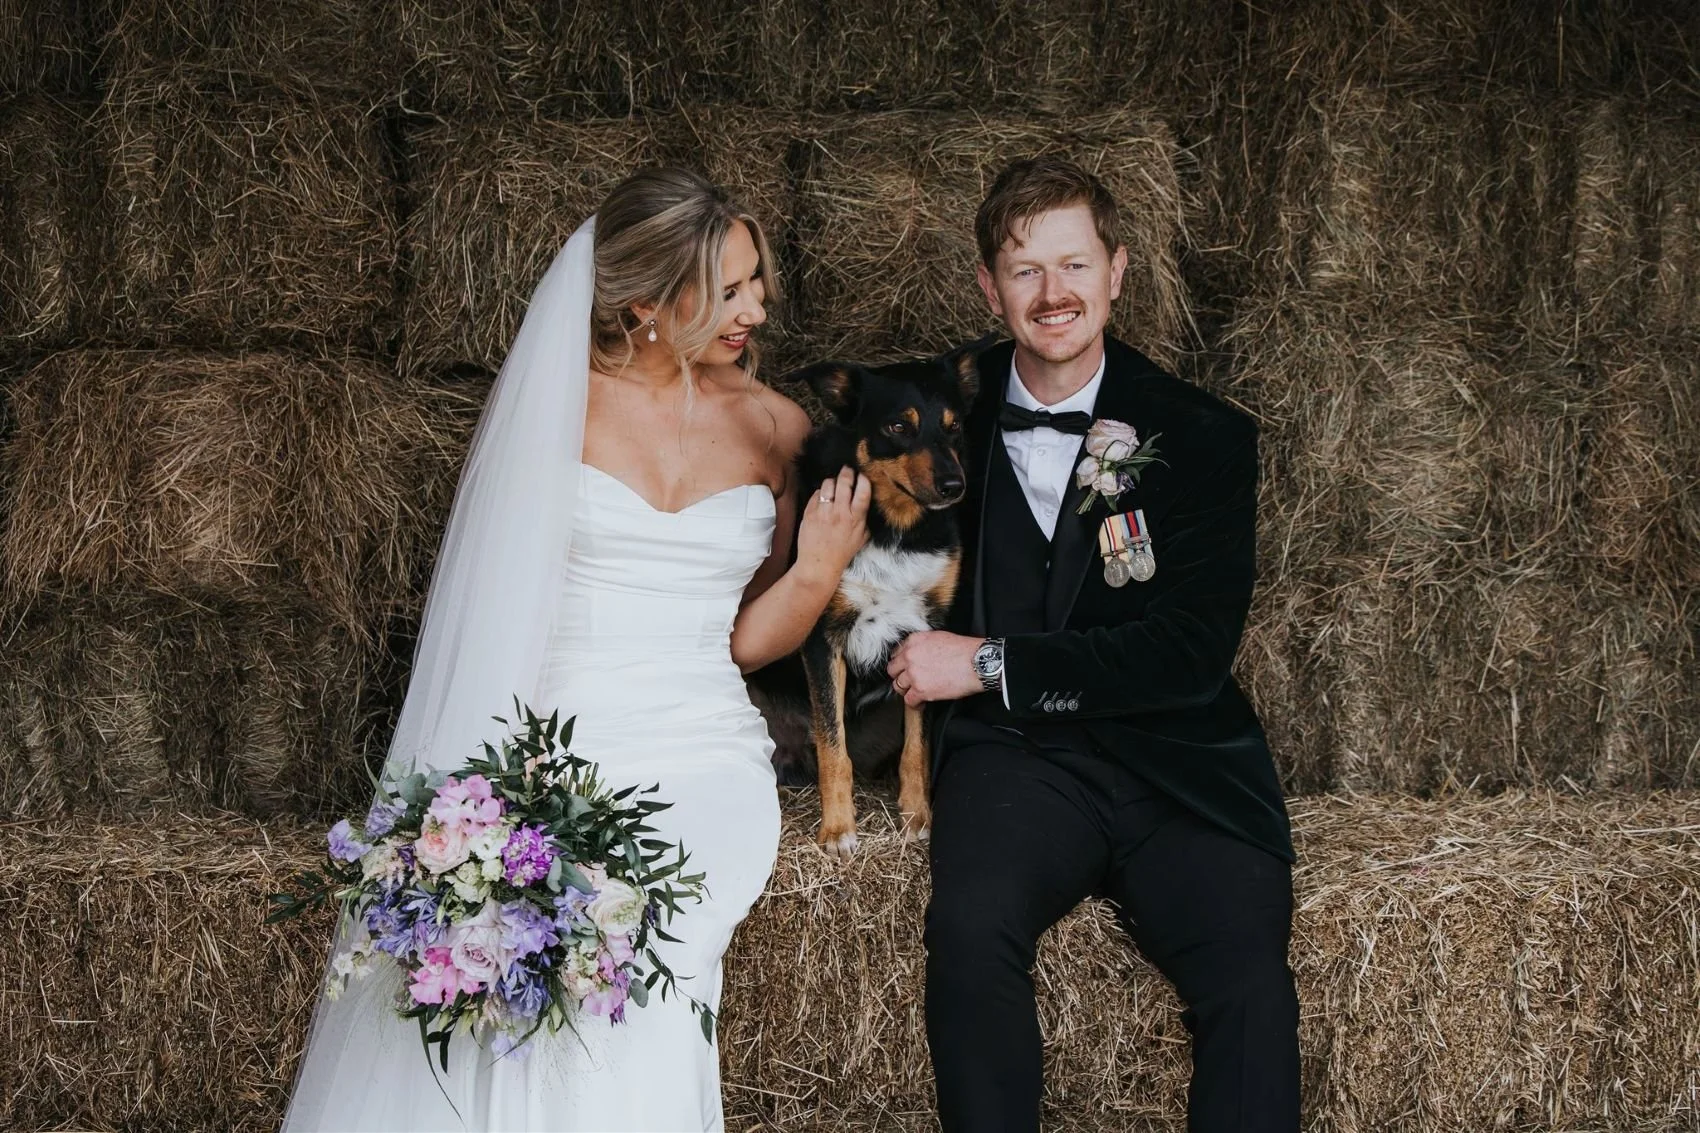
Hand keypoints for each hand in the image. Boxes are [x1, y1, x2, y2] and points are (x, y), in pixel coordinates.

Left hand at [794, 466, 870, 586]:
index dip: (863, 480)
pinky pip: (816, 493)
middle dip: (847, 472)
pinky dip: (821, 492)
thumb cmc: (842, 553)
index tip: (863, 476)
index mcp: (855, 519)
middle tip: (848, 470)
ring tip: (834, 484)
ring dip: (833, 481)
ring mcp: (823, 512)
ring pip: (828, 484)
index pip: (863, 492)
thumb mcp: (862, 538)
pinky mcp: (809, 513)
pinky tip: (823, 498)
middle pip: (844, 482)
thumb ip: (865, 520)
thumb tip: (870, 504)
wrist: (818, 564)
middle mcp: (840, 513)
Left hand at [887, 631, 985, 706]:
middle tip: (907, 681)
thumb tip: (920, 653)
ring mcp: (914, 674)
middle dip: (900, 676)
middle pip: (893, 670)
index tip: (905, 668)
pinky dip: (915, 703)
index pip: (896, 654)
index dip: (901, 663)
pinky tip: (920, 702)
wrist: (977, 663)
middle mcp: (910, 656)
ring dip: (906, 690)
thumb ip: (923, 645)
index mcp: (914, 641)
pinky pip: (909, 700)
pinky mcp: (921, 690)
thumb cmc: (964, 650)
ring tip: (914, 692)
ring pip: (898, 686)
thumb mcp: (939, 637)